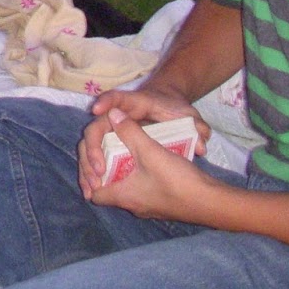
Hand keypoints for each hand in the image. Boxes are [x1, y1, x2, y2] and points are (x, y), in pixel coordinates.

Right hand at [77, 87, 209, 196]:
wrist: (166, 102)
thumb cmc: (175, 108)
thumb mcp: (190, 117)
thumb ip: (198, 128)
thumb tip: (201, 146)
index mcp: (135, 102)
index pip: (116, 97)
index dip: (105, 102)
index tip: (96, 111)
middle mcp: (117, 115)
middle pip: (95, 128)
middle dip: (92, 148)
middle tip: (98, 171)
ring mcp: (111, 129)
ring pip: (89, 144)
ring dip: (86, 164)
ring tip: (90, 187)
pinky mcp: (110, 142)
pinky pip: (93, 157)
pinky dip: (89, 171)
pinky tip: (91, 191)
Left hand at [87, 111, 214, 221]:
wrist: (214, 202)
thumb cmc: (178, 181)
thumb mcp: (150, 151)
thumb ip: (129, 131)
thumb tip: (111, 114)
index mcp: (124, 197)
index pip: (95, 194)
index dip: (90, 178)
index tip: (94, 159)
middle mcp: (133, 206)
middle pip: (109, 191)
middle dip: (105, 172)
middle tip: (106, 153)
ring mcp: (149, 207)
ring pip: (126, 190)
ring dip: (122, 173)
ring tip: (123, 153)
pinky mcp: (162, 204)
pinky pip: (141, 190)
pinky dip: (137, 176)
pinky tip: (145, 162)